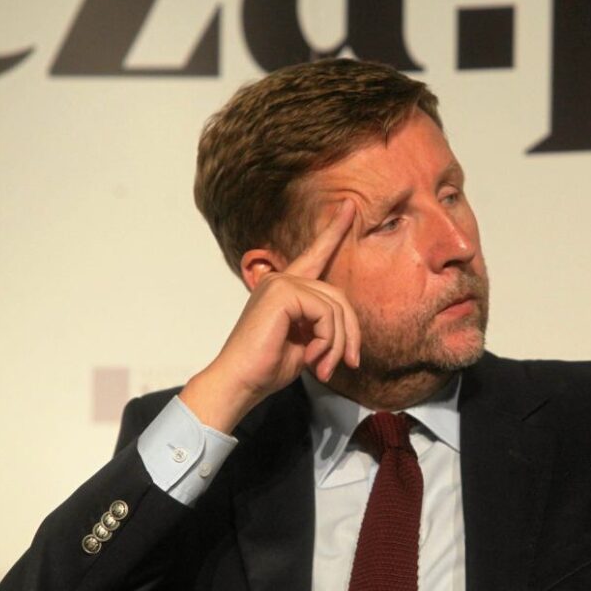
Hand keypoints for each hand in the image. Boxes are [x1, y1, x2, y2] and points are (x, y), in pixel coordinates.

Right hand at [179, 202, 359, 433]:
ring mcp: (280, 283)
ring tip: (325, 367)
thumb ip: (324, 325)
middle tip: (346, 364)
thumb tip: (349, 331)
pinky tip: (314, 358)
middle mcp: (282, 279)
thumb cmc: (267, 368)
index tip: (350, 206)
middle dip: (349, 333)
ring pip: (335, 307)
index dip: (334, 231)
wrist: (240, 383)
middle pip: (338, 296)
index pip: (316, 255)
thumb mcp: (306, 343)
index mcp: (286, 288)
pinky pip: (326, 313)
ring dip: (338, 343)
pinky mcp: (282, 292)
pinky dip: (328, 340)